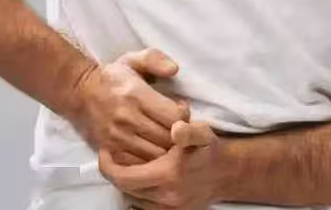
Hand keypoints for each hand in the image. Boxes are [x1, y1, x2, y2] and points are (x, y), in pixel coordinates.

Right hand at [67, 48, 189, 164]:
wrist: (80, 94)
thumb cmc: (113, 78)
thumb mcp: (133, 59)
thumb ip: (155, 59)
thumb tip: (174, 70)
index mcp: (136, 95)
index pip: (175, 116)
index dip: (183, 114)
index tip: (179, 109)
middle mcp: (127, 119)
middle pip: (169, 138)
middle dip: (178, 134)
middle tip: (177, 127)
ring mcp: (118, 139)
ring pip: (157, 155)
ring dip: (166, 149)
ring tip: (166, 138)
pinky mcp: (111, 153)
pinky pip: (141, 165)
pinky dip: (150, 161)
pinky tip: (151, 148)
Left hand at [99, 121, 226, 209]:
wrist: (226, 174)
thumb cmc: (208, 150)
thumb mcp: (202, 133)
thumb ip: (189, 130)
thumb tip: (176, 129)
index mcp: (168, 175)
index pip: (123, 177)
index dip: (108, 166)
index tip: (105, 152)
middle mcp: (166, 196)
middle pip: (125, 188)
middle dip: (115, 172)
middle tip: (112, 156)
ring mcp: (169, 209)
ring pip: (132, 198)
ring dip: (126, 183)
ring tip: (127, 165)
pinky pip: (143, 206)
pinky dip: (137, 193)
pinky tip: (141, 178)